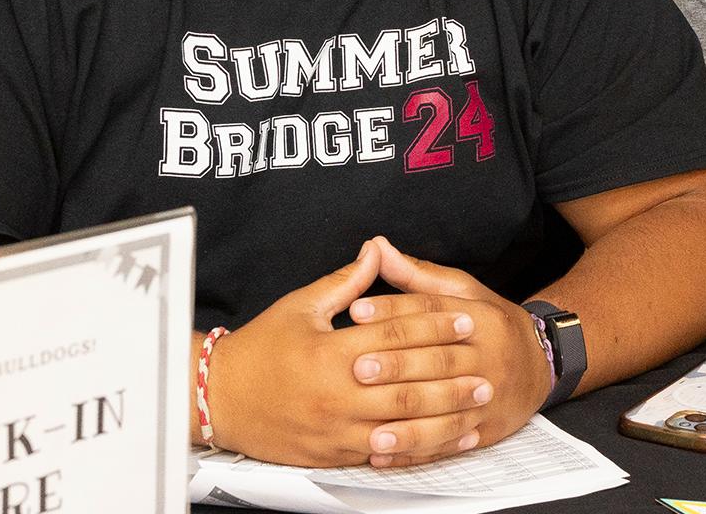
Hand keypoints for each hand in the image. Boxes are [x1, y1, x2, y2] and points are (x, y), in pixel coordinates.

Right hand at [205, 241, 484, 466]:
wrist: (219, 399)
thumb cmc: (260, 348)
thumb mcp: (301, 304)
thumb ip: (346, 280)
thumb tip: (377, 249)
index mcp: (331, 352)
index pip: (396, 335)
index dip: (435, 326)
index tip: (466, 319)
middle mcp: (336, 394)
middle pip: (406, 383)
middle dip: (450, 376)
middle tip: (486, 369)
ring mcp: (335, 430)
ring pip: (401, 426)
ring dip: (444, 416)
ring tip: (476, 406)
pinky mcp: (331, 455)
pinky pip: (383, 455)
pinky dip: (417, 448)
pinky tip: (442, 441)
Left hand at [348, 235, 552, 467]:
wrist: (540, 364)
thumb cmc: (492, 324)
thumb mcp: (463, 291)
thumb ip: (417, 275)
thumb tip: (376, 246)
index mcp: (478, 317)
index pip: (433, 310)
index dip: (394, 309)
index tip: (356, 310)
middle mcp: (485, 357)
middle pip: (438, 360)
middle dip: (397, 366)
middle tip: (357, 368)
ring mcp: (486, 397)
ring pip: (443, 410)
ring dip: (405, 422)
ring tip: (369, 426)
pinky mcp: (483, 430)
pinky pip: (446, 444)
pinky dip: (413, 452)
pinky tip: (382, 454)